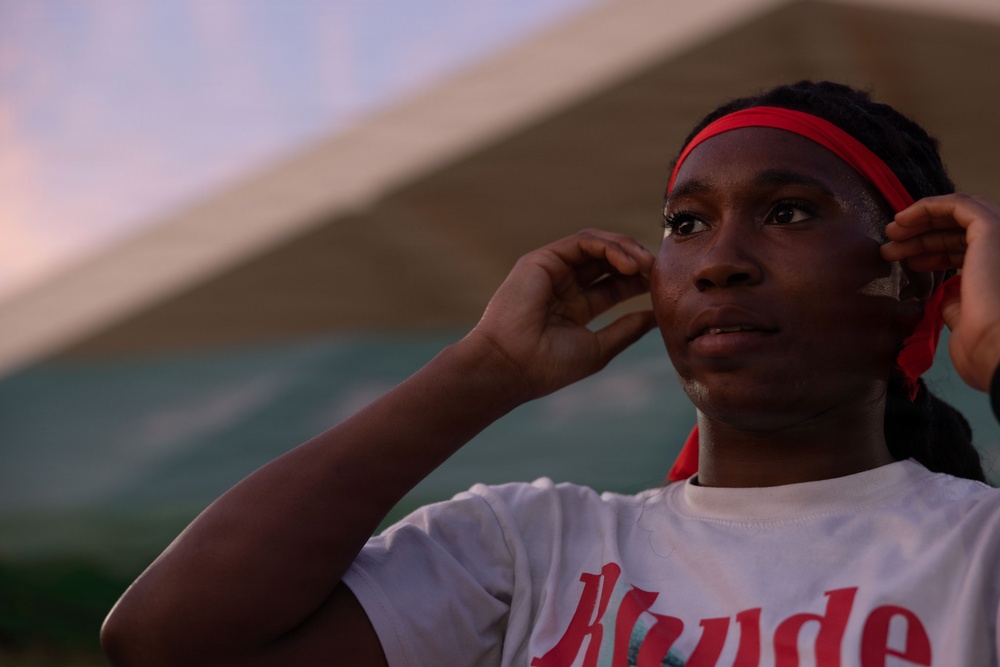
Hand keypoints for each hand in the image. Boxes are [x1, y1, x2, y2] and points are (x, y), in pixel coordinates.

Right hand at [465, 229, 656, 401]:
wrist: (511, 366)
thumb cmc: (549, 365)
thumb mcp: (599, 347)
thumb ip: (627, 329)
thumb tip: (657, 317)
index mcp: (575, 308)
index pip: (614, 285)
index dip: (639, 282)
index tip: (664, 288)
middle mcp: (563, 286)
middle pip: (608, 261)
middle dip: (637, 261)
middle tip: (660, 272)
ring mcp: (552, 270)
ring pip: (598, 245)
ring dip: (627, 250)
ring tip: (647, 265)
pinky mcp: (542, 259)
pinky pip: (583, 241)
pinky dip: (609, 247)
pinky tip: (628, 263)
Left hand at [881, 194, 999, 390]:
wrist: (996, 347)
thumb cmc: (983, 345)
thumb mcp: (965, 321)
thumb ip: (956, 303)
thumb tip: (944, 296)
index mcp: (998, 271)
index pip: (968, 251)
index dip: (934, 253)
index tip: (906, 261)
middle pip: (960, 232)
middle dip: (922, 236)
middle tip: (890, 245)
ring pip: (959, 215)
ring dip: (922, 221)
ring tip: (891, 233)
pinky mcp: (992, 228)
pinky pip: (959, 205)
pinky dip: (929, 207)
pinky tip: (903, 219)